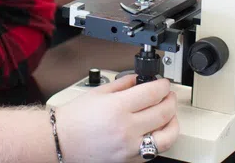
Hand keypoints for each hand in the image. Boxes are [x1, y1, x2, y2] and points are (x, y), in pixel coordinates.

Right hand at [57, 74, 178, 162]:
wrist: (61, 141)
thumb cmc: (75, 118)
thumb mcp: (98, 92)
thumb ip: (123, 83)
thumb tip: (139, 79)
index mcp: (118, 108)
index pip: (153, 93)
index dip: (163, 85)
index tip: (163, 84)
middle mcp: (126, 129)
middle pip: (163, 112)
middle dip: (170, 100)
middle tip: (168, 95)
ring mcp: (129, 147)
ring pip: (166, 137)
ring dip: (173, 123)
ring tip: (170, 115)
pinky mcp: (128, 161)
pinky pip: (154, 151)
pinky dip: (160, 139)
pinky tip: (157, 131)